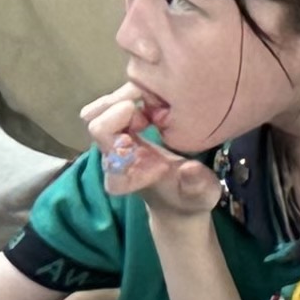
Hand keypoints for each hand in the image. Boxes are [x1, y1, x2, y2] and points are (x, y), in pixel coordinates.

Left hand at [84, 83, 223, 215]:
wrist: (180, 200)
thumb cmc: (191, 197)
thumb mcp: (202, 194)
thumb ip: (196, 184)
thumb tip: (190, 168)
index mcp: (124, 178)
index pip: (107, 148)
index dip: (121, 128)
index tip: (147, 122)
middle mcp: (113, 161)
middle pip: (97, 125)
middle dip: (122, 107)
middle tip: (151, 104)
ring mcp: (115, 147)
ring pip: (101, 113)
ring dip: (125, 100)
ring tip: (152, 100)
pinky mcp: (122, 135)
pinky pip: (112, 110)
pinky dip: (130, 99)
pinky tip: (152, 101)